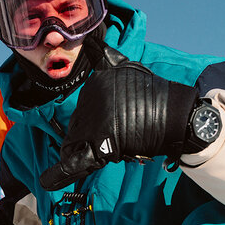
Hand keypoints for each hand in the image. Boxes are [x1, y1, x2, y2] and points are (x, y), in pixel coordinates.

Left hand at [40, 59, 196, 190]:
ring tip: (108, 152)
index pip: (81, 112)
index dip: (93, 125)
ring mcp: (94, 120)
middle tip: (121, 138)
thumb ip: (107, 58)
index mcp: (94, 84)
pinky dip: (60, 174)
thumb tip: (94, 43)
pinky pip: (75, 161)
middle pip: (76, 129)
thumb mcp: (128, 69)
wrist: (176, 114)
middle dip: (90, 139)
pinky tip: (47, 181)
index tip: (115, 127)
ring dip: (83, 154)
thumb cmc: (155, 96)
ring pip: (75, 145)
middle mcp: (90, 99)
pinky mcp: (100, 142)